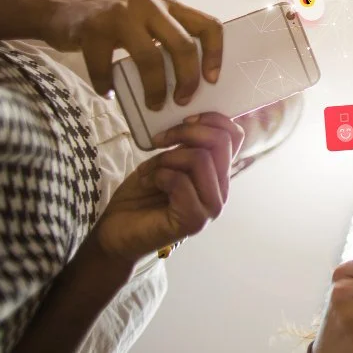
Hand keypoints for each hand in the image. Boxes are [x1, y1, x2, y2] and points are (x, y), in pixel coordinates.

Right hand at [44, 0, 221, 109]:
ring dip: (154, 88)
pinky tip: (108, 92)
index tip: (212, 80)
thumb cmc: (113, 25)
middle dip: (187, 79)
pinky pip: (105, 67)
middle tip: (182, 100)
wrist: (61, 10)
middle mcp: (149, 6)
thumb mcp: (147, 24)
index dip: (215, 54)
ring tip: (153, 105)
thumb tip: (192, 84)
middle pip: (183, 45)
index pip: (208, 25)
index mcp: (169, 6)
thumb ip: (168, 41)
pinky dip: (107, 85)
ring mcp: (120, 15)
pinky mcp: (93, 29)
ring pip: (149, 57)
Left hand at [94, 113, 243, 262]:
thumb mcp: (167, 161)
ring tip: (149, 169)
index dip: (212, 119)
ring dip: (167, 158)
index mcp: (218, 173)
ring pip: (201, 159)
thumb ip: (186, 146)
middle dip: (185, 133)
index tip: (183, 120)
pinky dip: (158, 175)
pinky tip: (148, 183)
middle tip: (158, 141)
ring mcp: (210, 207)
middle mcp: (221, 190)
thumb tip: (192, 120)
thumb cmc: (140, 195)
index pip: (235, 136)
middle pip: (221, 143)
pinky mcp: (194, 220)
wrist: (116, 233)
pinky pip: (180, 181)